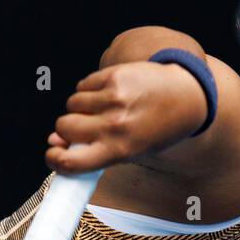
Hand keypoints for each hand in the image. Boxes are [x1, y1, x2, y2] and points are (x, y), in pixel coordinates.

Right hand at [44, 60, 208, 174]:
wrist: (185, 97)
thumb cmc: (153, 129)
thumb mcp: (127, 149)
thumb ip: (91, 149)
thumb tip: (53, 141)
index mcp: (118, 151)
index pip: (71, 162)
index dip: (54, 159)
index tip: (53, 154)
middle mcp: (115, 126)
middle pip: (64, 127)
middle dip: (67, 128)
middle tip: (84, 127)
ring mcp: (114, 99)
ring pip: (72, 103)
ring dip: (79, 107)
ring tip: (102, 109)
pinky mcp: (115, 76)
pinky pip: (83, 85)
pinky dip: (89, 90)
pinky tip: (109, 94)